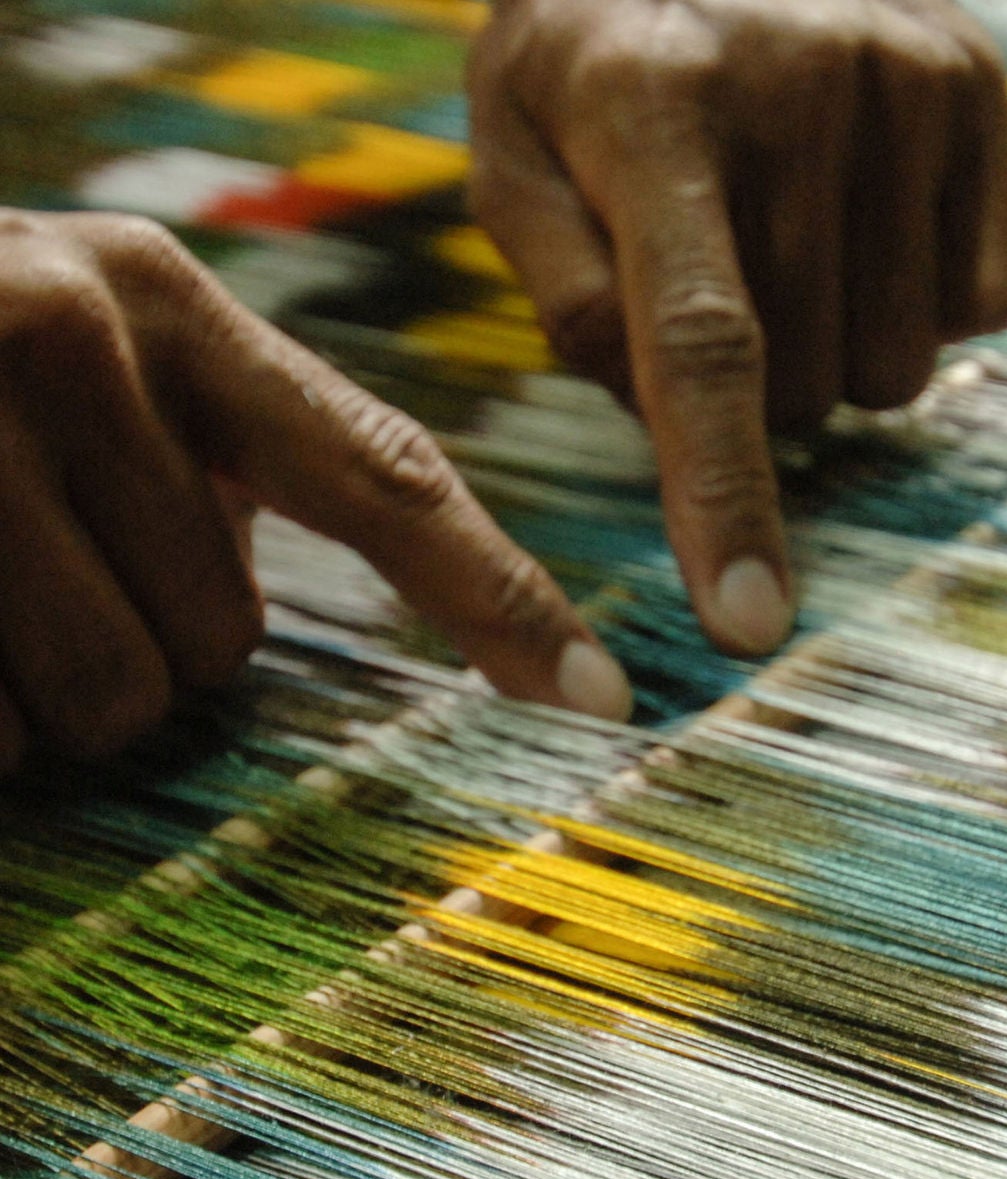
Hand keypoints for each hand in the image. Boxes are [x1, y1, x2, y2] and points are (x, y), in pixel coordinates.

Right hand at [0, 209, 631, 775]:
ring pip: (113, 699)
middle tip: (42, 571)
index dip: (502, 603)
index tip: (604, 707)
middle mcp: (63, 327)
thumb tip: (365, 597)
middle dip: (146, 648)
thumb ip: (221, 448)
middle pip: (224, 640)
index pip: (384, 477)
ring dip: (47, 696)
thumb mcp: (88, 357)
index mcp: (159, 298)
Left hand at [466, 0, 1006, 655]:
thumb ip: (565, 290)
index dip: (725, 500)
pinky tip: (870, 215)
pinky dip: (927, 298)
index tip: (748, 626)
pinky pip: (989, 307)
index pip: (701, 348)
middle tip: (717, 280)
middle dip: (755, 390)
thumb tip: (665, 408)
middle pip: (806, 384)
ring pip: (901, 365)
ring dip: (841, 346)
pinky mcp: (982, 88)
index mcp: (652, 103)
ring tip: (792, 233)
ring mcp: (907, 80)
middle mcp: (799, 83)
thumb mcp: (514, 143)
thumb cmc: (596, 45)